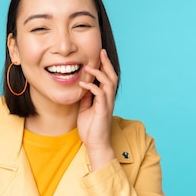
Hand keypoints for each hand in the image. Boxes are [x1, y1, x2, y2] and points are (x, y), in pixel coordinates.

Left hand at [77, 49, 117, 169]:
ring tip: (88, 67)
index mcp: (105, 98)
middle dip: (107, 64)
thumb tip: (83, 86)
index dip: (105, 66)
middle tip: (101, 52)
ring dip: (99, 74)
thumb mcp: (85, 108)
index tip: (100, 55)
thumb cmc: (90, 127)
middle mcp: (108, 99)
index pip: (107, 78)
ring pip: (109, 83)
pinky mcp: (103, 110)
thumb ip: (86, 97)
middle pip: (112, 77)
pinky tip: (82, 84)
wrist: (95, 143)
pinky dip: (91, 87)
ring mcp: (107, 104)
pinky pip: (100, 94)